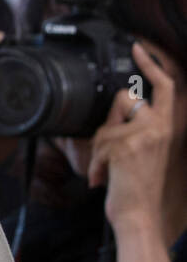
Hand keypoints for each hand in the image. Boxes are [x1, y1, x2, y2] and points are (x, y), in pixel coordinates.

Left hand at [90, 42, 173, 232]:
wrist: (139, 213)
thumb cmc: (136, 186)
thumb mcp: (141, 151)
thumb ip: (133, 129)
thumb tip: (116, 113)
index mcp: (165, 127)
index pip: (164, 87)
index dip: (150, 65)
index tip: (137, 48)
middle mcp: (160, 127)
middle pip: (127, 97)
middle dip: (110, 119)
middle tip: (111, 148)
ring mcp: (145, 135)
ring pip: (106, 126)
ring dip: (99, 152)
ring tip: (107, 171)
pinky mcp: (127, 146)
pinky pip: (98, 145)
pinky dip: (95, 165)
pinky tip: (102, 179)